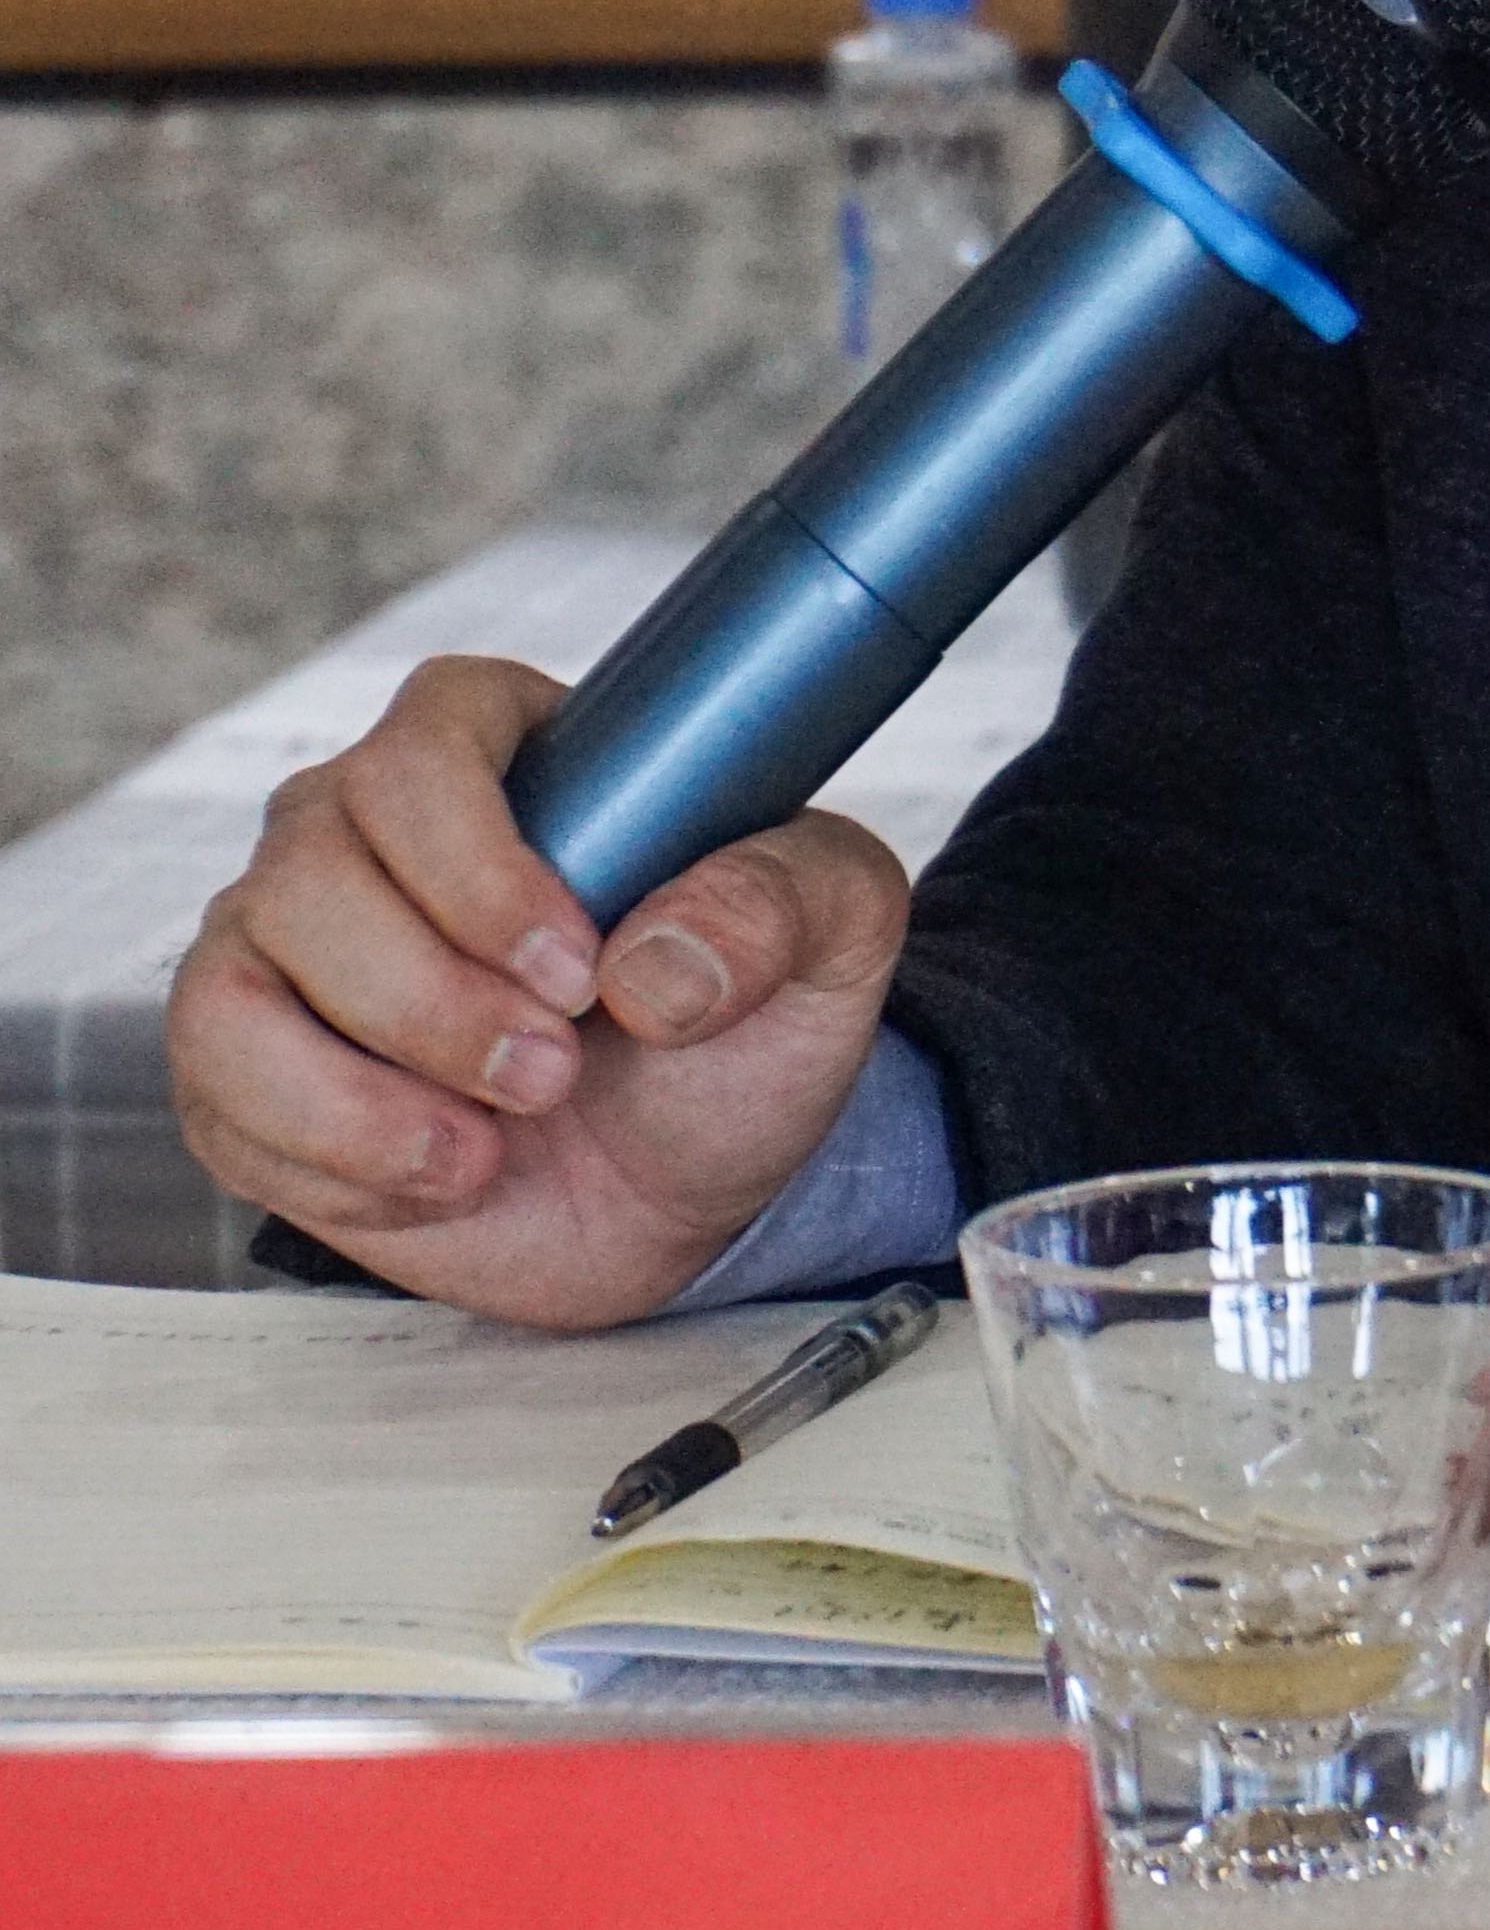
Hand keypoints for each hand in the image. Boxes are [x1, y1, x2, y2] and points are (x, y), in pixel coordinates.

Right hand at [165, 653, 905, 1328]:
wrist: (688, 1183)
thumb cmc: (736, 1025)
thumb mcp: (830, 936)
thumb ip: (784, 900)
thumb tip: (657, 962)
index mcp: (509, 749)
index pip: (426, 746)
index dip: (480, 864)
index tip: (576, 968)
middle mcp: (363, 826)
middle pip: (310, 867)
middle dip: (436, 1000)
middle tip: (555, 1073)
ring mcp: (287, 944)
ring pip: (233, 985)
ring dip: (363, 1091)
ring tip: (492, 1143)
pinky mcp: (244, 1066)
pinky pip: (219, 1097)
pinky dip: (331, 1157)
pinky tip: (443, 1174)